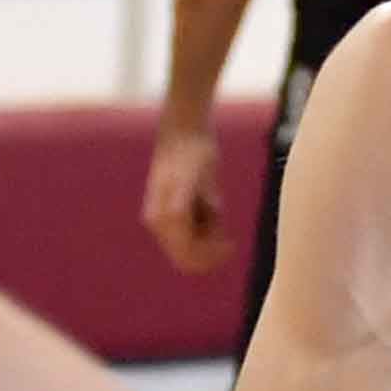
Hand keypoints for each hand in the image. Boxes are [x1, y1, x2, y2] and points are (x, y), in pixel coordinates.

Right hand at [144, 113, 230, 268]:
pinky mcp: (171, 214)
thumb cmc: (193, 150)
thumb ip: (184, 199)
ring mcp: (163, 220)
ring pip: (190, 250)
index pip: (186, 256)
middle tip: (229, 236)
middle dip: (210, 252)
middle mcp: (159, 223)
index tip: (231, 243)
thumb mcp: (195, 175)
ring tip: (215, 207)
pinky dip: (205, 229)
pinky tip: (210, 206)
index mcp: (163, 217)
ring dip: (208, 239)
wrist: (185, 132)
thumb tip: (175, 217)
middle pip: (187, 259)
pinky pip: (191, 236)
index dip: (211, 257)